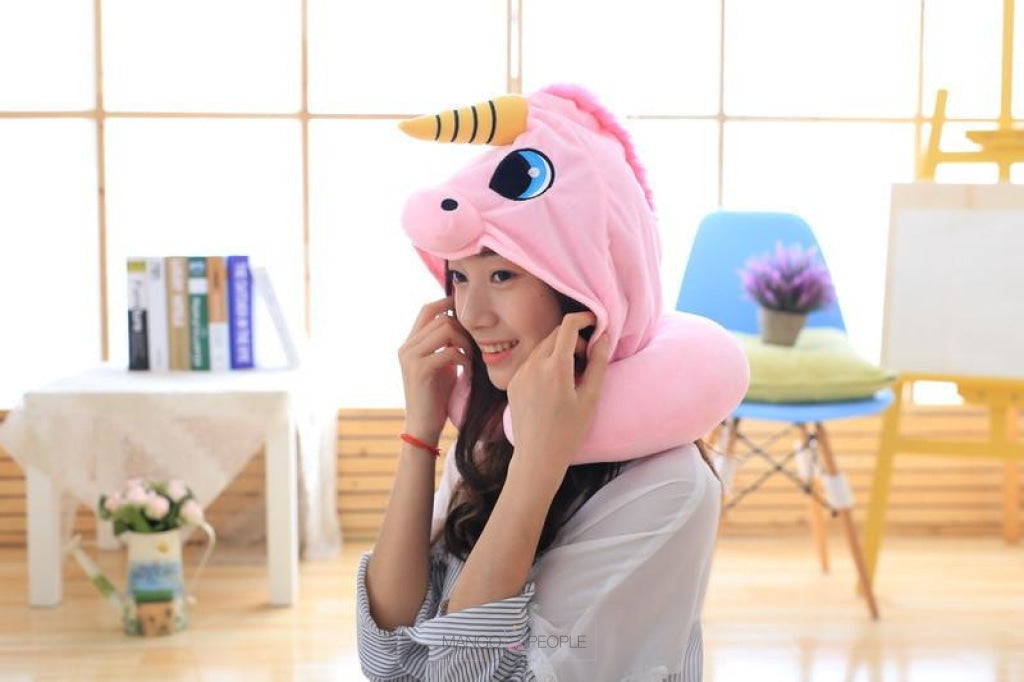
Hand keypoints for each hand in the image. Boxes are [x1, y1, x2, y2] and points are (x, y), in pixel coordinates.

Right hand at [399, 296, 473, 442]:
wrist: (423, 426)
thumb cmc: (436, 396)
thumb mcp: (440, 364)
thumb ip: (444, 344)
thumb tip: (462, 324)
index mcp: (410, 344)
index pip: (427, 310)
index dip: (447, 303)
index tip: (467, 311)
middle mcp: (406, 347)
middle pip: (440, 318)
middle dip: (463, 329)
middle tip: (473, 347)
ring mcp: (410, 358)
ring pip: (444, 329)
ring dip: (464, 342)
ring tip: (470, 359)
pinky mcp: (419, 370)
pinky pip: (449, 351)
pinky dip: (464, 359)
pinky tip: (467, 371)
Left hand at [505, 312, 611, 484]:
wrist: (536, 458)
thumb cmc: (568, 432)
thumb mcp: (590, 398)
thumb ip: (598, 363)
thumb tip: (604, 336)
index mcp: (555, 368)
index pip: (568, 326)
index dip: (583, 318)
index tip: (595, 322)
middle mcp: (533, 366)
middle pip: (555, 335)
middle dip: (574, 338)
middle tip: (587, 358)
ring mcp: (520, 374)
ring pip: (542, 347)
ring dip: (559, 350)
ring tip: (572, 374)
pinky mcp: (512, 383)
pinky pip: (530, 362)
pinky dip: (545, 363)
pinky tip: (554, 385)